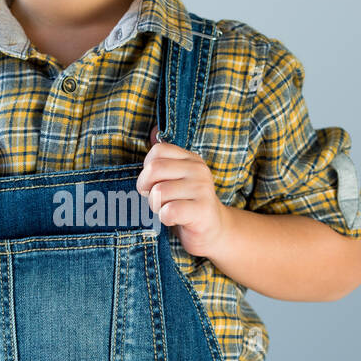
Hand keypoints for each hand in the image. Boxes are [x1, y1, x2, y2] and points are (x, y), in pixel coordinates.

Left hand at [136, 127, 227, 257]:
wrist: (214, 231)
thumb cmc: (187, 205)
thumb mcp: (176, 179)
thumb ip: (165, 158)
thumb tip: (153, 129)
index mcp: (190, 159)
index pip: (157, 151)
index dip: (146, 170)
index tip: (153, 184)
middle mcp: (198, 170)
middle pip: (154, 168)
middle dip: (146, 188)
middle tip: (155, 200)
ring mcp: (203, 189)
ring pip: (159, 192)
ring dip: (156, 206)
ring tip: (168, 210)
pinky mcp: (203, 210)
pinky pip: (170, 210)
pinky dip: (165, 218)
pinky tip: (174, 220)